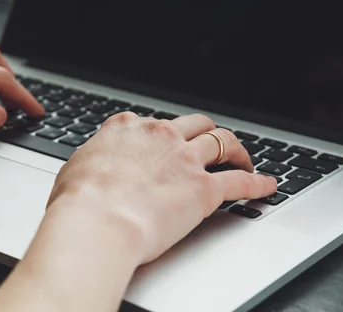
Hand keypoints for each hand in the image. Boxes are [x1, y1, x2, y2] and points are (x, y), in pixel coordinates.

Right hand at [47, 112, 276, 263]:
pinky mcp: (204, 188)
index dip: (164, 134)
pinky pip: (240, 181)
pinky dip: (257, 183)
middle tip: (212, 143)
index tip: (167, 142)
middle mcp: (159, 135)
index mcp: (127, 128)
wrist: (98, 219)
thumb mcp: (76, 168)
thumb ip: (94, 160)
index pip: (153, 123)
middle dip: (206, 131)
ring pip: (222, 141)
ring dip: (236, 149)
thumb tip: (92, 166)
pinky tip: (267, 185)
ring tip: (243, 157)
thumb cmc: (79, 198)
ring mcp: (184, 158)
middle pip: (195, 123)